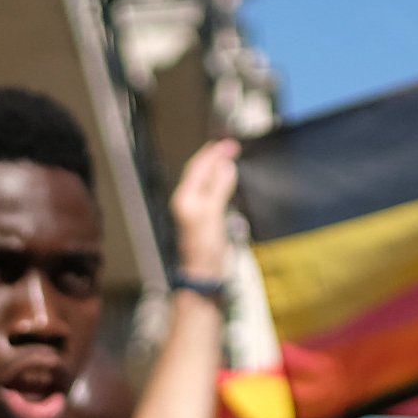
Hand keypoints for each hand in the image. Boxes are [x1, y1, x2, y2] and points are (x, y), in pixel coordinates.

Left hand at [171, 138, 239, 283]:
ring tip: (231, 157)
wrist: (204, 273)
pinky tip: (228, 178)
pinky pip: (212, 192)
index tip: (229, 144)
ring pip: (205, 181)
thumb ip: (217, 189)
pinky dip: (220, 181)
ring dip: (218, 168)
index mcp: (185, 199)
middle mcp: (188, 202)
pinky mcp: (205, 217)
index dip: (213, 153)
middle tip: (232, 146)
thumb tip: (225, 166)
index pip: (198, 167)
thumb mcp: (212, 215)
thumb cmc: (203, 249)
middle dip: (215, 157)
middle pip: (200, 172)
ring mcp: (196, 210)